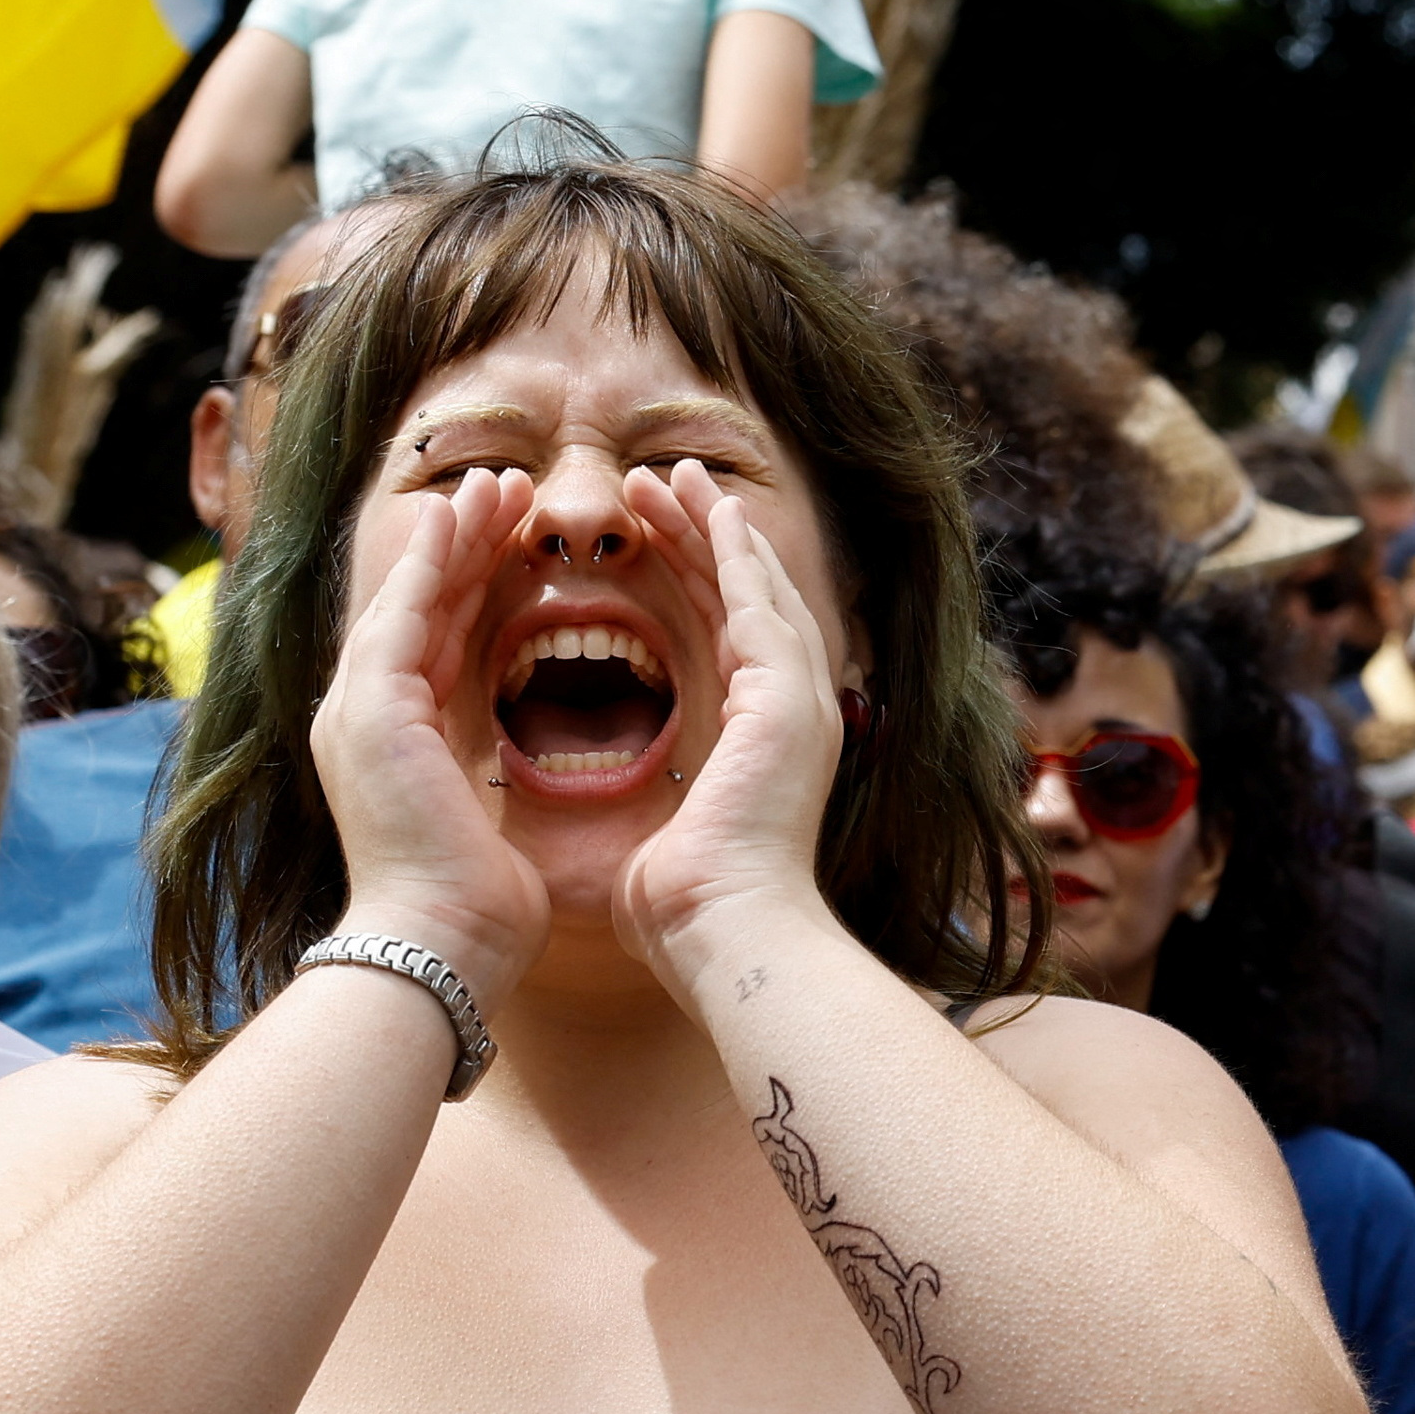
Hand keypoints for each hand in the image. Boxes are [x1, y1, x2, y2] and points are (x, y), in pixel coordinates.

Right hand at [313, 464, 555, 1000]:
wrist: (442, 946)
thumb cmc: (477, 908)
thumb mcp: (486, 821)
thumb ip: (483, 776)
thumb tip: (507, 774)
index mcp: (397, 742)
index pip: (441, 640)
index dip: (474, 582)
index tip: (514, 537)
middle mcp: (366, 717)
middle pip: (422, 606)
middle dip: (464, 544)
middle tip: (505, 489)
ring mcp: (359, 710)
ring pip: (410, 597)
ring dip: (452, 537)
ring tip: (494, 485)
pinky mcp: (371, 711)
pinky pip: (403, 615)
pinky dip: (431, 563)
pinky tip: (460, 519)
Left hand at [607, 456, 849, 1011]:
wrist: (724, 936)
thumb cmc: (685, 910)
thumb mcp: (657, 833)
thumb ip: (652, 798)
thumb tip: (613, 810)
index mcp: (762, 744)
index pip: (727, 638)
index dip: (688, 580)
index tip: (644, 538)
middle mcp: (794, 716)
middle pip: (749, 601)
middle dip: (701, 539)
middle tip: (658, 485)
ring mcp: (802, 706)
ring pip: (758, 589)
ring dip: (714, 529)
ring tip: (671, 478)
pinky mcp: (788, 702)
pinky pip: (762, 605)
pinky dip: (736, 555)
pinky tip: (707, 512)